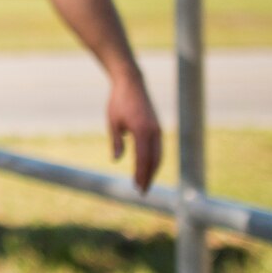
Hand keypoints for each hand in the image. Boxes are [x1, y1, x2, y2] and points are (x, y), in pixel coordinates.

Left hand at [107, 69, 162, 192]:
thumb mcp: (112, 122)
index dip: (141, 175)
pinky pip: (158, 147)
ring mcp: (158, 129)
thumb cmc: (118, 101)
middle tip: (142, 190)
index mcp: (142, 131)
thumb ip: (117, 142)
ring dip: (153, 170)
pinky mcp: (157, 127)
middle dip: (149, 177)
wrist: (131, 82)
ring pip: (159, 155)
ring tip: (145, 182)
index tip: (137, 188)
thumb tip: (117, 160)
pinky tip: (148, 166)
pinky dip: (154, 159)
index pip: (143, 159)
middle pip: (155, 160)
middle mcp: (153, 131)